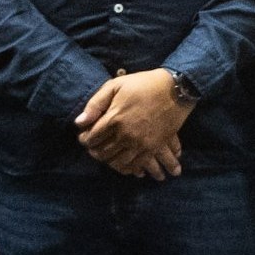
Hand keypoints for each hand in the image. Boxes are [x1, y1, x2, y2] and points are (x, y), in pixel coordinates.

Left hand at [76, 70, 192, 178]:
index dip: (85, 139)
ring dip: (111, 163)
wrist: (175, 89)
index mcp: (114, 119)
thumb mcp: (115, 86)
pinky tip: (127, 167)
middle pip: (104, 153)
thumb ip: (95, 104)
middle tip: (94, 149)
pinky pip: (138, 164)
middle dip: (96, 152)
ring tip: (109, 158)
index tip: (84, 138)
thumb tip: (79, 123)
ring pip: (119, 162)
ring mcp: (141, 143)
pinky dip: (130, 169)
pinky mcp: (154, 147)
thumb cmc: (143, 84)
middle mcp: (126, 135)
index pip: (92, 138)